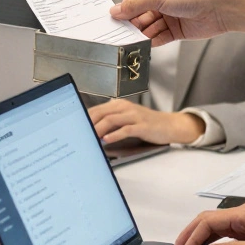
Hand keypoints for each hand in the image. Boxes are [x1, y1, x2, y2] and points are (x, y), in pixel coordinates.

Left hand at [88, 100, 203, 145]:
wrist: (170, 125)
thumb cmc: (146, 123)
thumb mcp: (127, 118)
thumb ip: (111, 119)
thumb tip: (92, 126)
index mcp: (119, 105)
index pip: (96, 109)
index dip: (84, 118)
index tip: (74, 127)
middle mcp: (125, 107)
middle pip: (100, 113)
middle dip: (88, 124)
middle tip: (78, 134)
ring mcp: (134, 116)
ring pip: (110, 120)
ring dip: (98, 129)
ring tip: (89, 137)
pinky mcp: (142, 126)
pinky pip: (126, 129)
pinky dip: (114, 135)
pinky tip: (107, 140)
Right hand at [109, 0, 244, 46]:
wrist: (219, 8)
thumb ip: (135, 6)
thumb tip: (116, 10)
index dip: (124, 8)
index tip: (113, 19)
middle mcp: (162, 0)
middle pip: (140, 14)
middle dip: (131, 23)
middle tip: (120, 33)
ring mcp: (169, 16)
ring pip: (149, 27)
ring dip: (141, 33)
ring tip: (132, 40)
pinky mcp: (176, 30)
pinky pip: (159, 37)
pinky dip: (152, 41)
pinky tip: (145, 44)